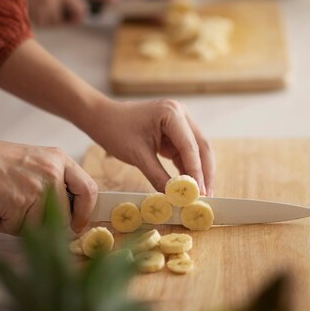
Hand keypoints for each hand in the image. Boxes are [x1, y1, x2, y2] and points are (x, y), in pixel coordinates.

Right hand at [0, 139, 97, 233]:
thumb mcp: (35, 162)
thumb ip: (53, 182)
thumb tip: (66, 214)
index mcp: (59, 160)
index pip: (88, 190)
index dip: (85, 212)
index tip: (77, 223)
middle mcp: (52, 173)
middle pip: (66, 216)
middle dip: (48, 226)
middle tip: (29, 221)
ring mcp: (37, 189)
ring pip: (42, 226)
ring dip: (22, 225)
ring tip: (5, 211)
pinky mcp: (19, 204)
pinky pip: (18, 229)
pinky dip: (3, 226)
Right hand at [8, 0, 119, 25]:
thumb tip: (81, 12)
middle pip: (81, 11)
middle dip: (74, 16)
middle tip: (58, 11)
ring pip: (64, 21)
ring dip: (54, 19)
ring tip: (38, 6)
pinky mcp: (42, 11)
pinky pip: (52, 24)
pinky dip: (43, 22)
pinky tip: (33, 11)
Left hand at [85, 99, 214, 195]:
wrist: (102, 118)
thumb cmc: (116, 130)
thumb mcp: (137, 156)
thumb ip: (158, 176)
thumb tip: (175, 197)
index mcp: (171, 113)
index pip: (190, 147)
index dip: (197, 171)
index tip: (200, 193)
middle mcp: (181, 114)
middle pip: (201, 147)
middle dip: (205, 173)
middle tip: (207, 196)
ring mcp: (180, 122)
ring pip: (197, 151)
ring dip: (199, 172)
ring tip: (201, 195)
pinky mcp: (176, 132)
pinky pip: (187, 153)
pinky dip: (188, 169)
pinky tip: (190, 186)